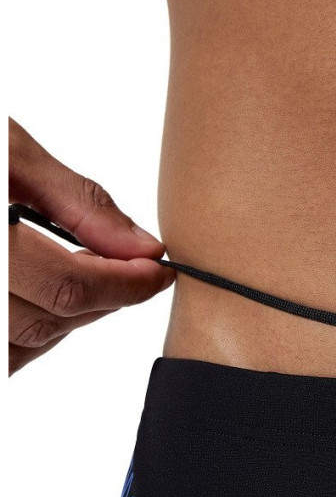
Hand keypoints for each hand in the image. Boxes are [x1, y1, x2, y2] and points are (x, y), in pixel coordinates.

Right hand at [9, 118, 173, 373]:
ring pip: (20, 345)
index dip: (126, 285)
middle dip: (103, 299)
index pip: (68, 287)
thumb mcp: (3, 151)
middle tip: (132, 270)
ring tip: (91, 279)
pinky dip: (28, 334)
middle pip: (46, 321)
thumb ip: (75, 202)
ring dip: (67, 319)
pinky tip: (44, 301)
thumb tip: (141, 246)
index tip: (159, 270)